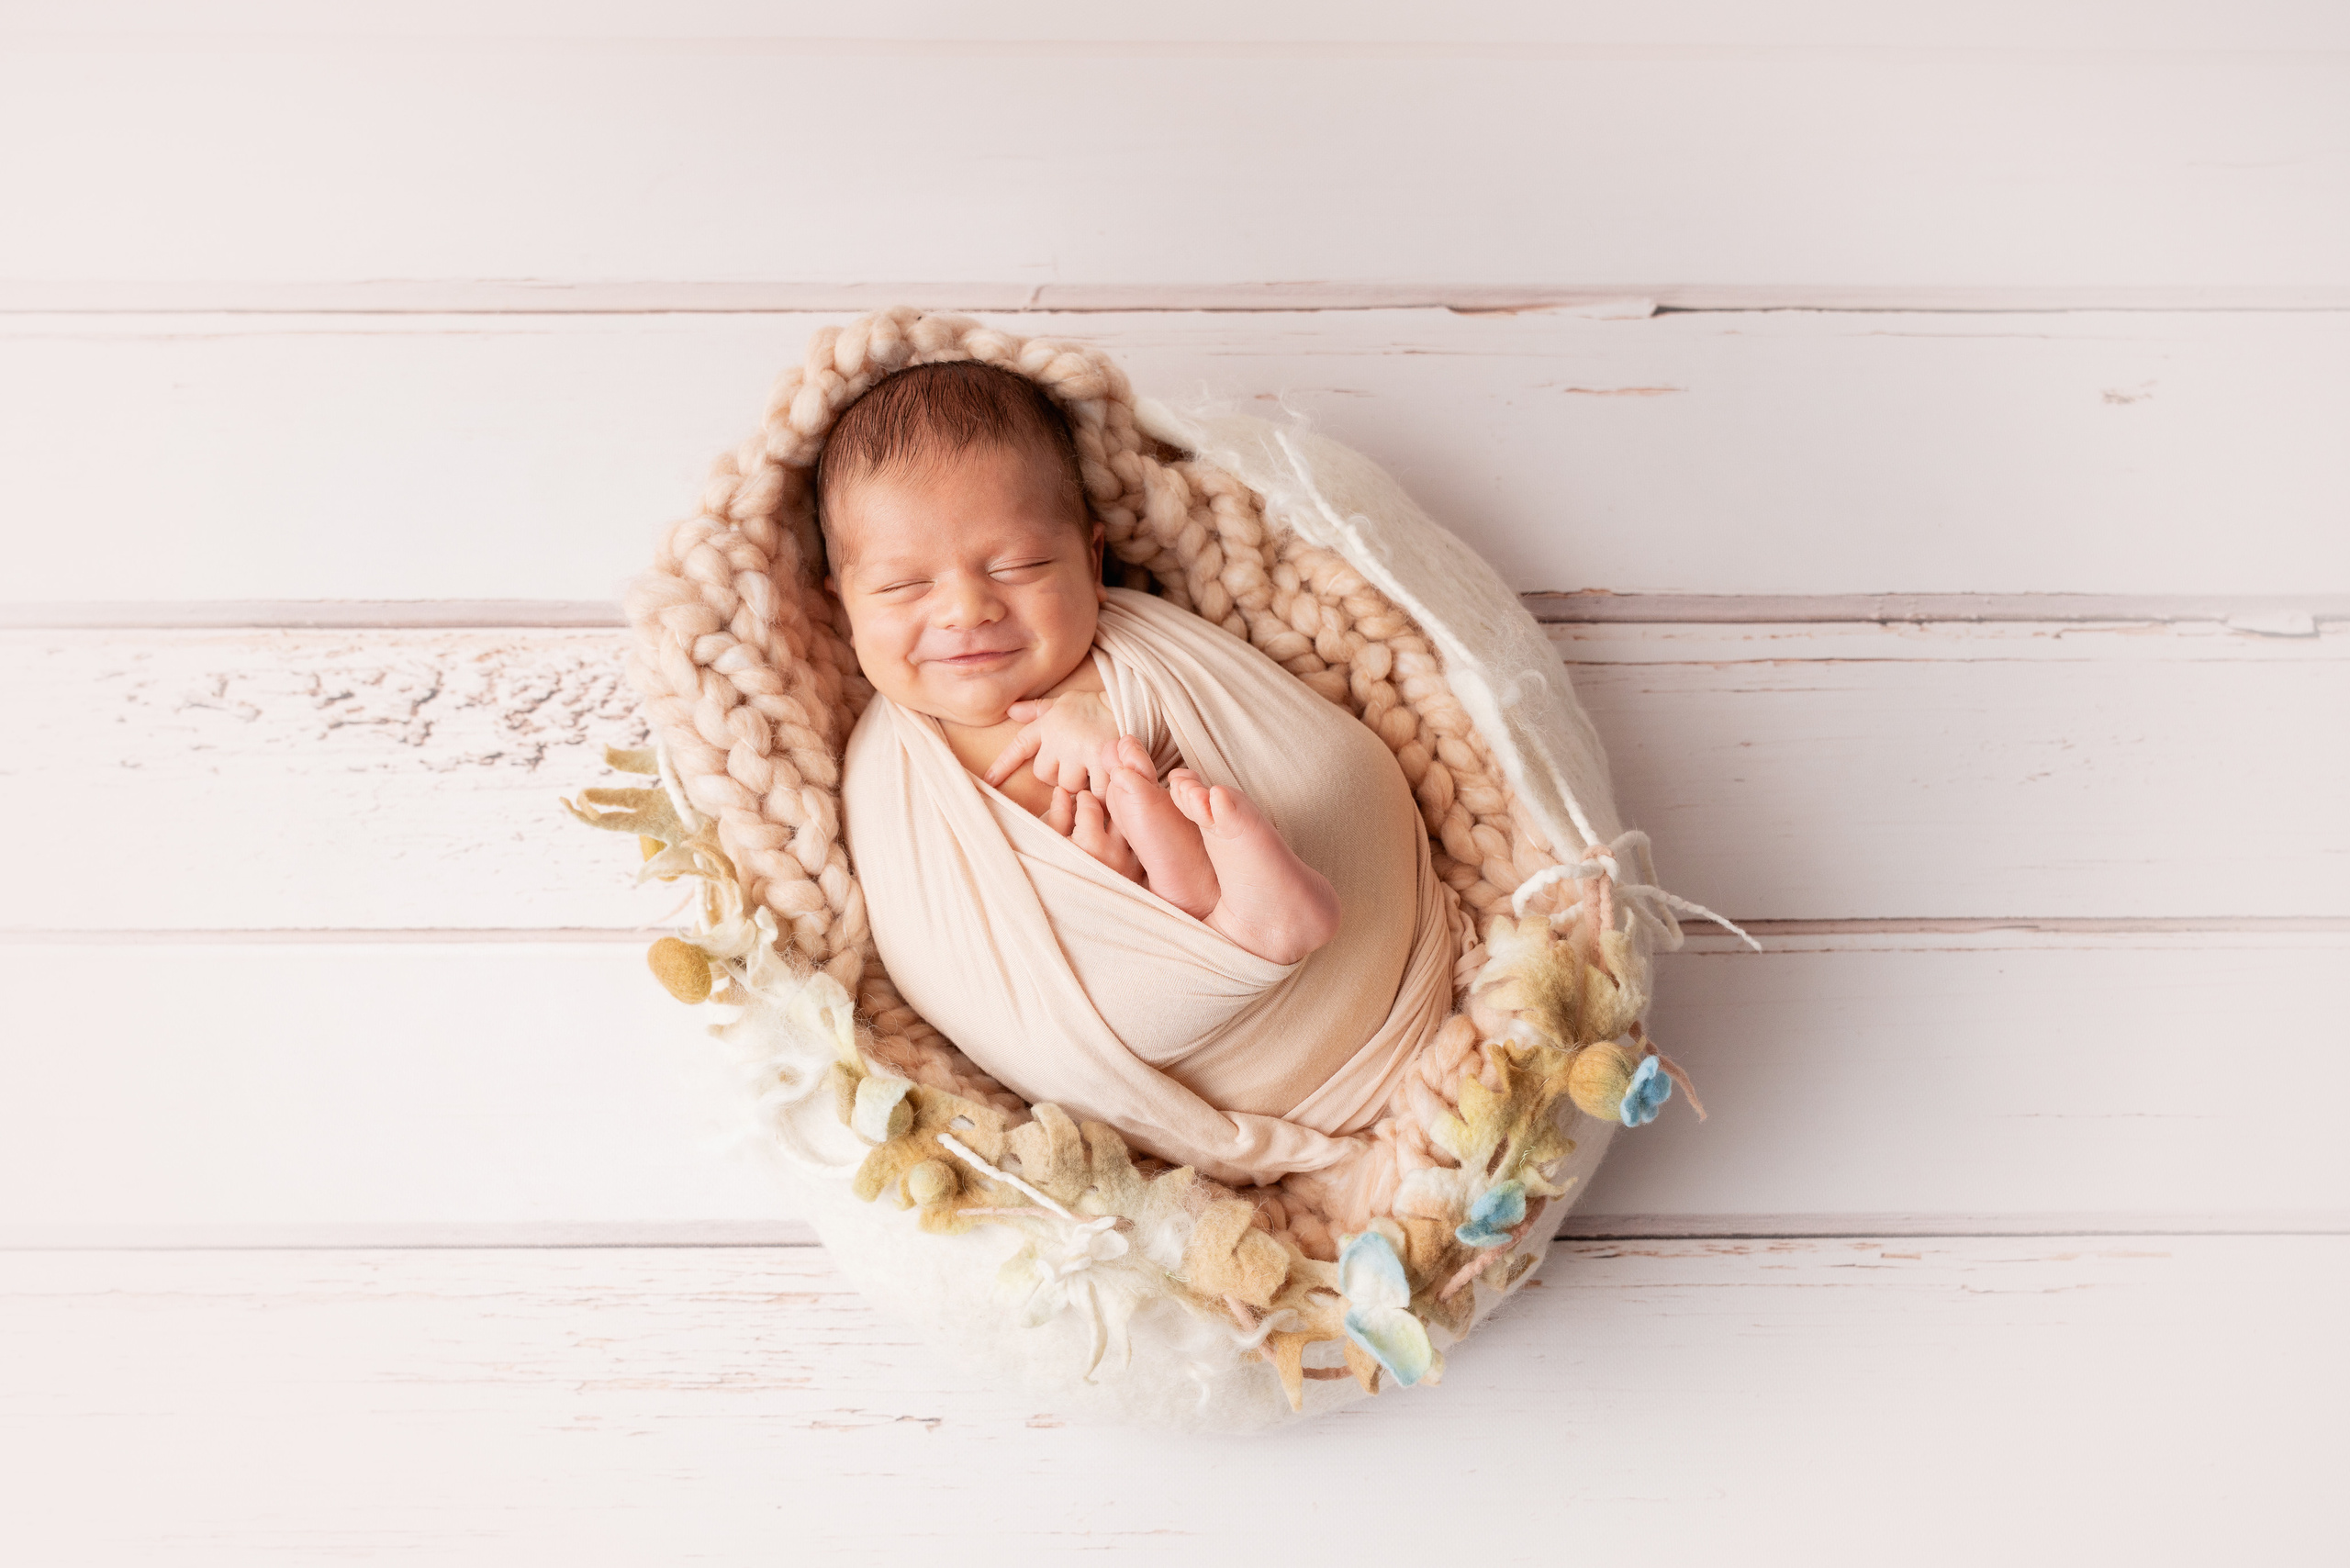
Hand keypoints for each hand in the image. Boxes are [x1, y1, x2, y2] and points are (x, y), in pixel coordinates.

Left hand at [984, 691, 1121, 796]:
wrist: (1132, 703)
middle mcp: (1058, 738)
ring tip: (1096, 769)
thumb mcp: (1064, 702)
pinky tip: (1109, 782)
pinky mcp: (1100, 759)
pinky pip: (1093, 790)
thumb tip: (1011, 709)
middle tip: (1078, 766)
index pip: (1020, 745)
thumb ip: (1038, 710)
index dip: (1004, 764)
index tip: (990, 781)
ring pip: (1068, 785)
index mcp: (1048, 725)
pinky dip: (1101, 792)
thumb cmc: (1097, 706)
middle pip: (1045, 775)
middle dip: (1059, 776)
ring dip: (1081, 784)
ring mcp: (1078, 749)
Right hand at [1042, 785, 1143, 883]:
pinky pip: (1140, 849)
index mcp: (1090, 844)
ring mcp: (1130, 866)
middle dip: (1108, 801)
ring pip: (1132, 829)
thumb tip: (1062, 792)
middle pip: (1117, 811)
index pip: (1090, 804)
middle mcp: (1115, 853)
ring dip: (1122, 821)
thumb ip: (1057, 817)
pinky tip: (1121, 840)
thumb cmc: (1051, 885)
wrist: (1071, 925)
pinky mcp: (1139, 878)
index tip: (1079, 798)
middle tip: (1098, 801)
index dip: (1082, 797)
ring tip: (1108, 821)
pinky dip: (1133, 840)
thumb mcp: (1048, 849)